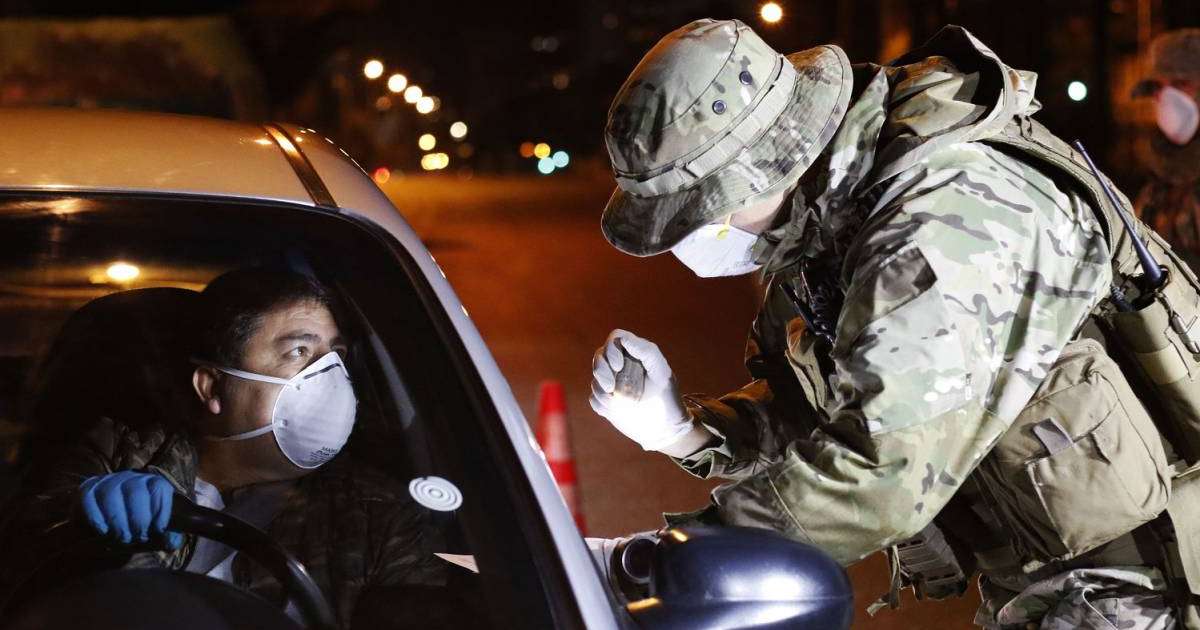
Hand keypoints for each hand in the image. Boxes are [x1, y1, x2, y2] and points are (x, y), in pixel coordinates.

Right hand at [79, 470, 182, 548]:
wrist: (108, 528)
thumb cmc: (136, 530)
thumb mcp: (154, 533)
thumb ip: (167, 537)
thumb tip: (173, 542)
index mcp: (152, 484)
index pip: (159, 488)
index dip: (160, 511)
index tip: (157, 530)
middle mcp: (131, 478)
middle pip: (135, 491)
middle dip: (138, 520)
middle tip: (136, 538)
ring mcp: (108, 481)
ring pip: (111, 493)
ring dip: (117, 521)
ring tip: (121, 538)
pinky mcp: (87, 489)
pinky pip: (88, 497)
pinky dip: (95, 517)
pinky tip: (103, 531)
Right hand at [590, 329, 694, 451]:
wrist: (666, 428)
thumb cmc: (667, 396)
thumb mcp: (661, 372)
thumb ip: (647, 351)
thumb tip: (623, 339)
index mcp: (635, 354)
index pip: (615, 339)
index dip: (611, 349)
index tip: (618, 366)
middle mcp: (621, 366)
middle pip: (599, 356)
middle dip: (601, 370)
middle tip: (610, 387)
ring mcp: (612, 384)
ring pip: (595, 379)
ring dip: (602, 390)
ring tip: (619, 403)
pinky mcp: (606, 402)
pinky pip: (594, 399)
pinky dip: (602, 404)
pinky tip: (615, 410)